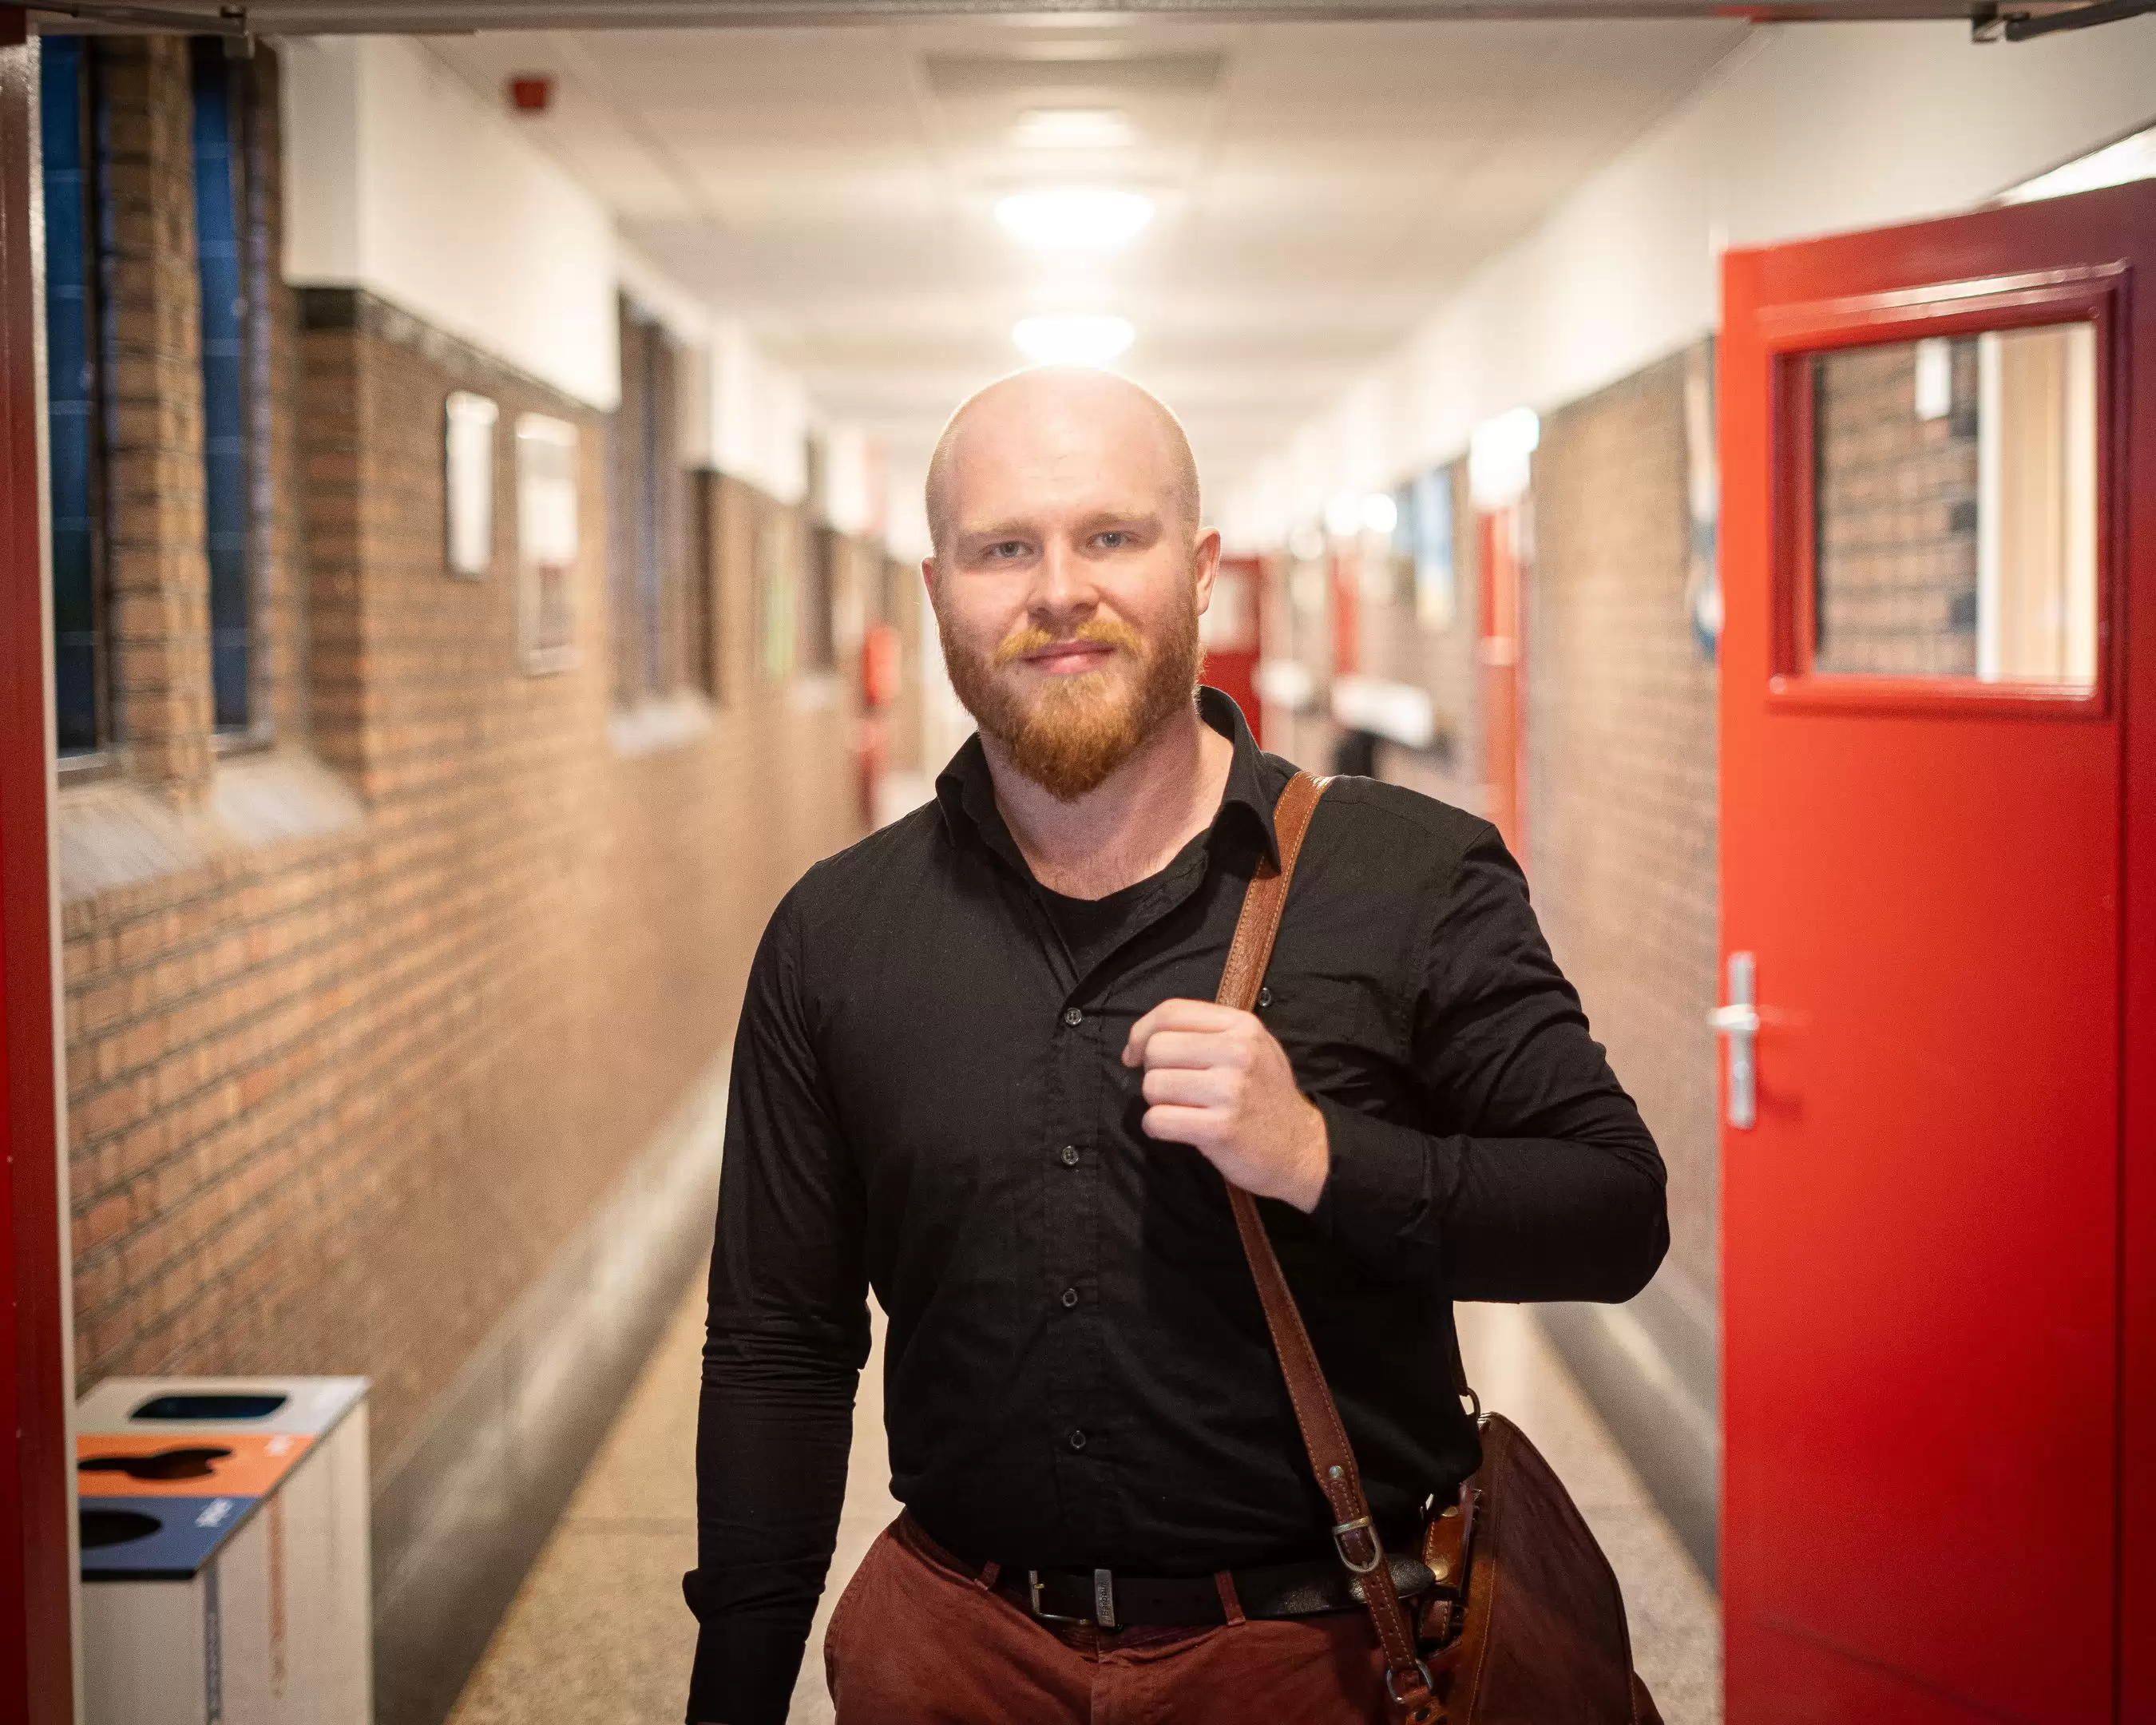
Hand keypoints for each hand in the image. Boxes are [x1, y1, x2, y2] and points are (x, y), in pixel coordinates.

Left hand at [1122, 998, 1329, 1211]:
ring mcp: (1230, 1091)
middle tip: (1172, 1088)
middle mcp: (1238, 1052)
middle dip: (1153, 1072)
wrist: (1300, 1147)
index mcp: (1242, 1025)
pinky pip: (1158, 1120)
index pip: (1171, 1012)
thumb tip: (1141, 1041)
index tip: (1135, 1054)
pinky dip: (1157, 1127)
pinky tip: (1178, 1129)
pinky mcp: (1220, 1129)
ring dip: (1156, 1102)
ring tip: (1182, 1109)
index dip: (1141, 1032)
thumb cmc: (1264, 1094)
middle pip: (1156, 1049)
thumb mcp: (1250, 1046)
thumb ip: (1205, 1031)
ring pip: (1152, 1085)